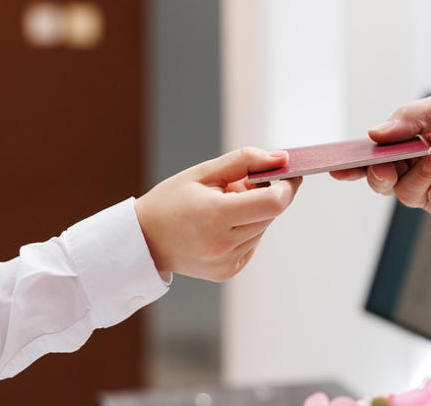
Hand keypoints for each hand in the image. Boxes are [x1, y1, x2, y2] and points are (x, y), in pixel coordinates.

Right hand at [135, 147, 301, 280]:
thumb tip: (282, 158)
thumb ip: (245, 161)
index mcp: (216, 215)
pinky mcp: (228, 271)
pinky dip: (245, 230)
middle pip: (270, 214)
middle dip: (265, 195)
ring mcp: (226, 262)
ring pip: (262, 229)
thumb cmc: (170, 201)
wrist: (142, 240)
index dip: (287, 186)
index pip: (274, 202)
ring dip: (254, 213)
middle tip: (239, 185)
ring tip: (222, 206)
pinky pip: (252, 244)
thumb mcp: (203, 172)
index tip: (288, 173)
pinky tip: (220, 226)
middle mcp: (223, 244)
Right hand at [332, 89, 430, 224]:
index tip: (337, 166)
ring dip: (424, 169)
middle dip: (380, 171)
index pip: (376, 154)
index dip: (354, 162)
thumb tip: (373, 133)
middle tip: (387, 161)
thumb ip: (411, 118)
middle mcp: (419, 169)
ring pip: (407, 191)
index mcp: (412, 143)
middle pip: (382, 181)